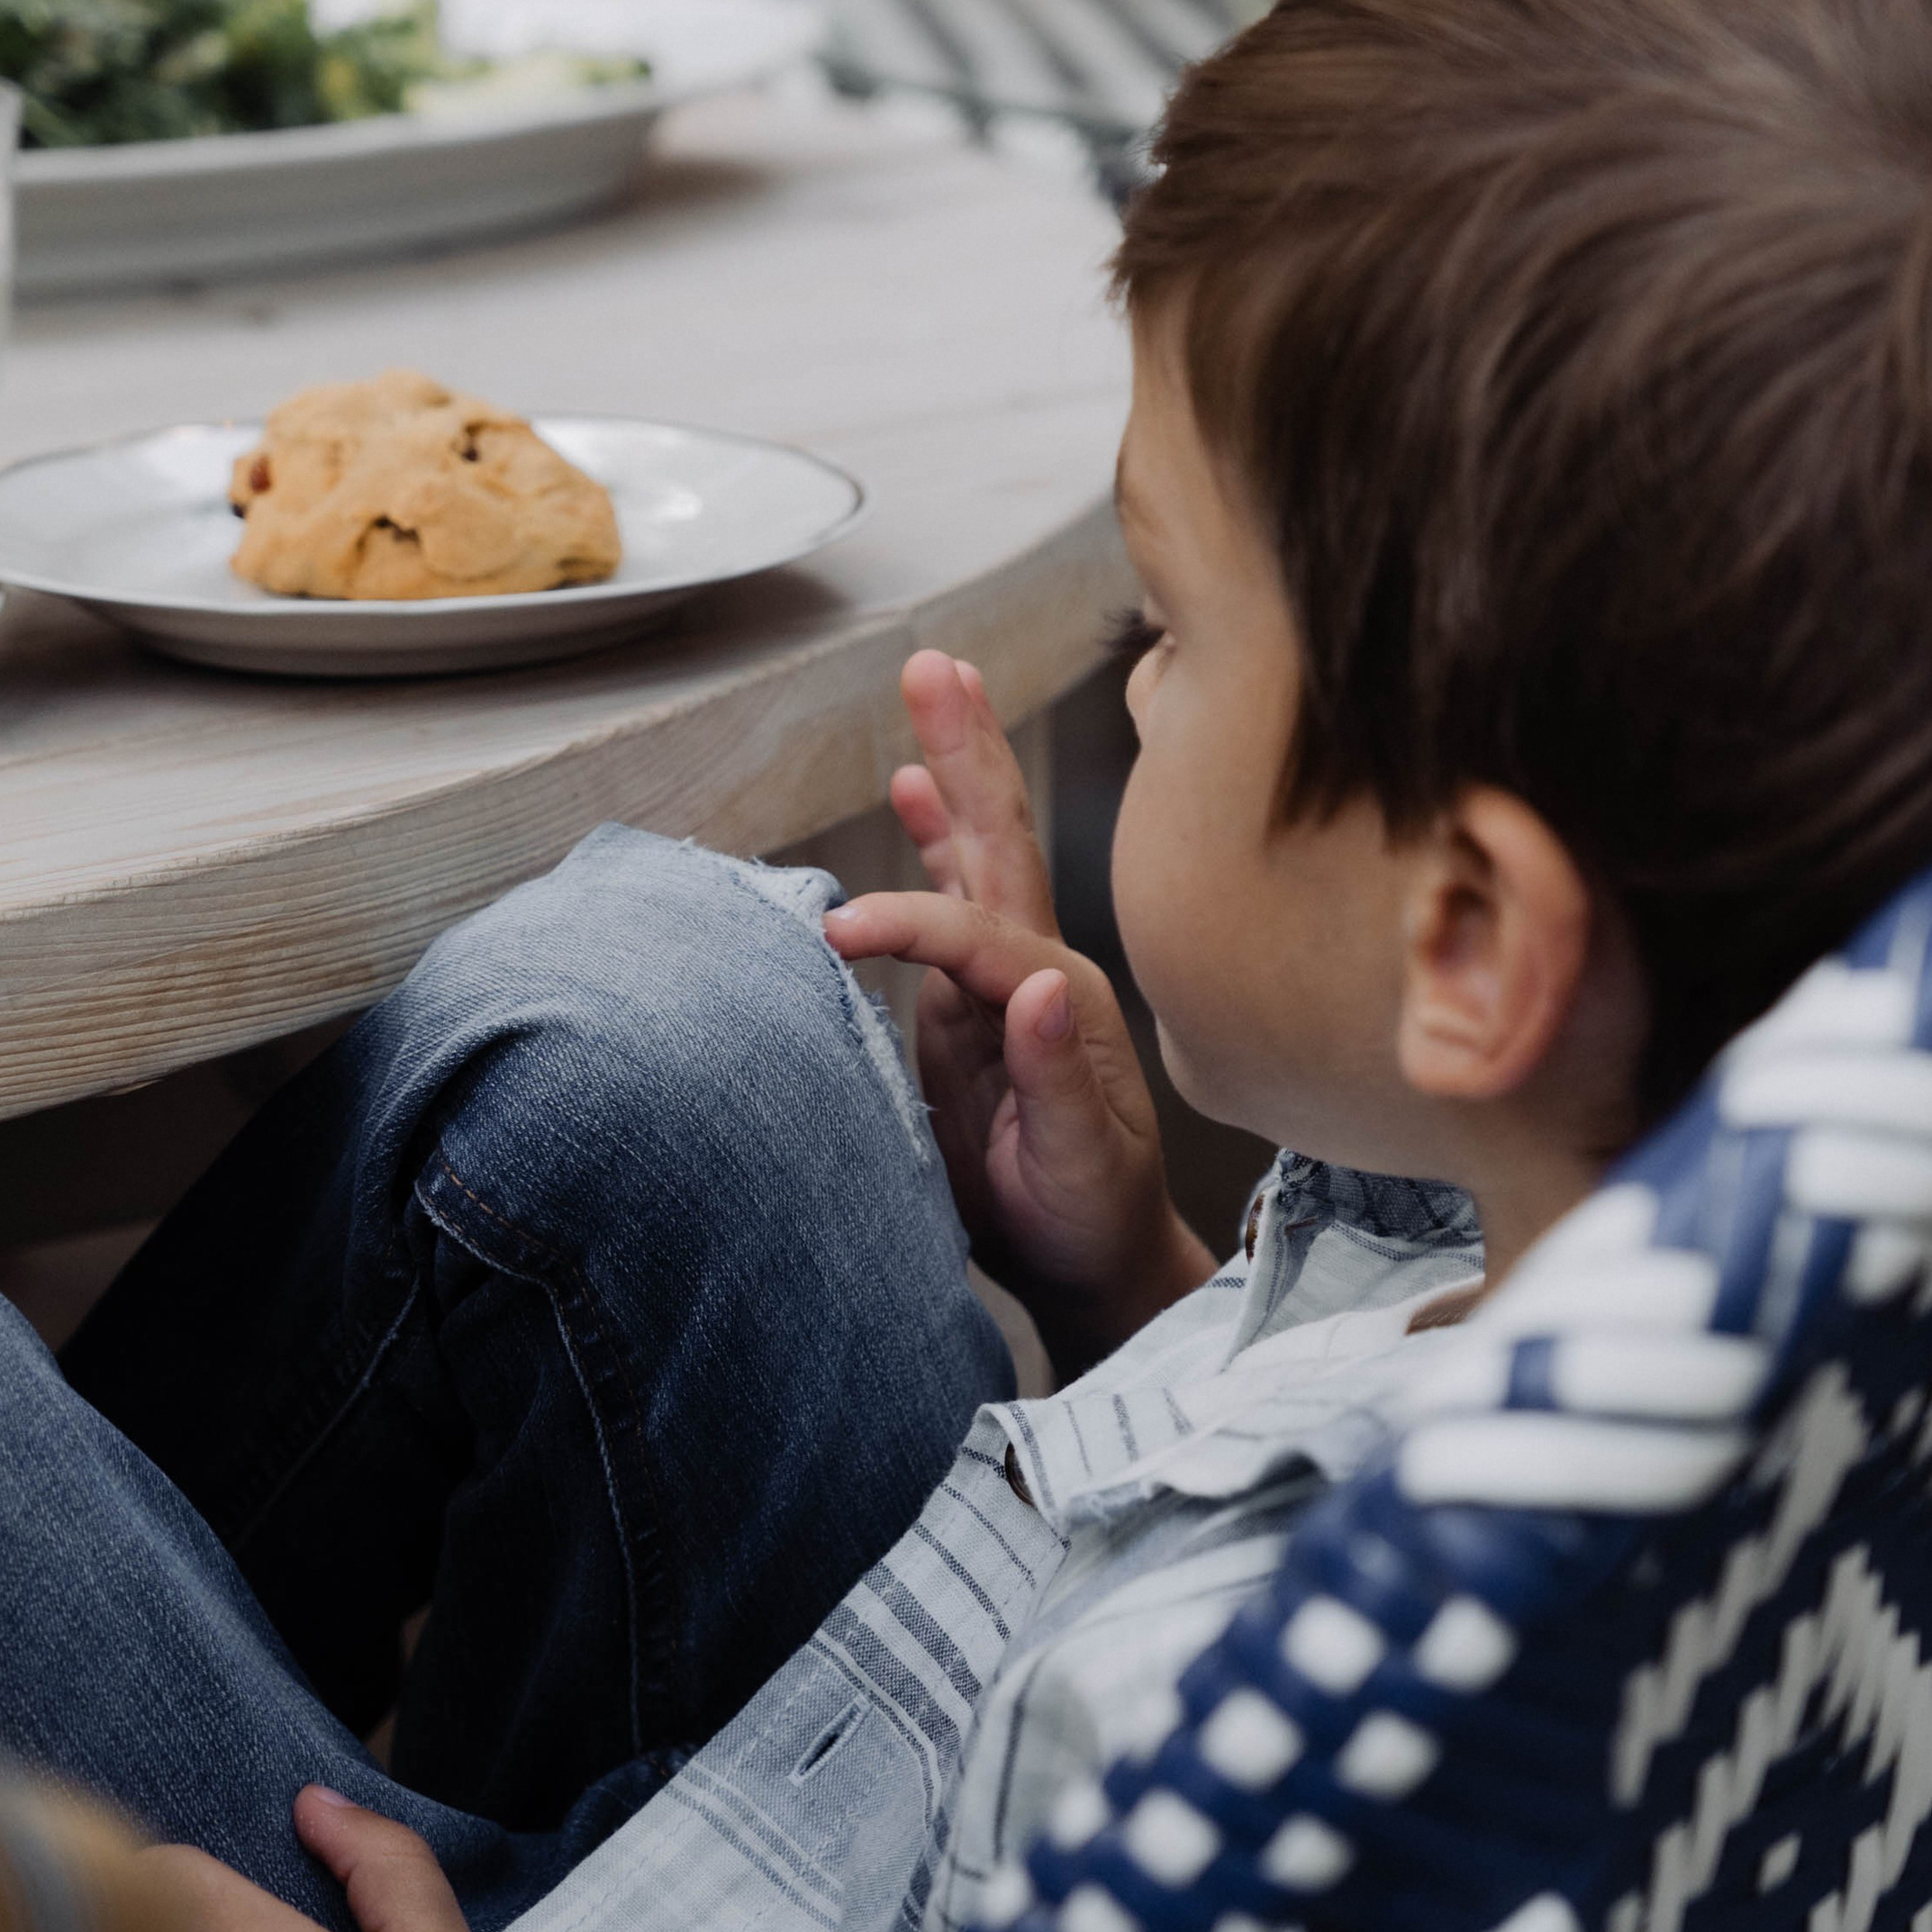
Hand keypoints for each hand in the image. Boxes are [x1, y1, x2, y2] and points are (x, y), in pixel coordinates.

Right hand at [824, 651, 1214, 1371]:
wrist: (1095, 1263)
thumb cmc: (1088, 1220)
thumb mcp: (1079, 1164)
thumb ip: (1061, 1079)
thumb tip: (1044, 984)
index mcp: (1066, 1003)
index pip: (979, 934)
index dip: (909, 922)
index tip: (836, 932)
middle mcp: (1042, 971)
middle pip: (998, 842)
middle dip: (967, 753)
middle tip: (936, 668)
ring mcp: (1005, 981)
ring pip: (978, 853)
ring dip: (952, 770)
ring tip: (932, 685)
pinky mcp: (971, 1004)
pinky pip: (951, 900)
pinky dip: (932, 838)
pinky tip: (910, 790)